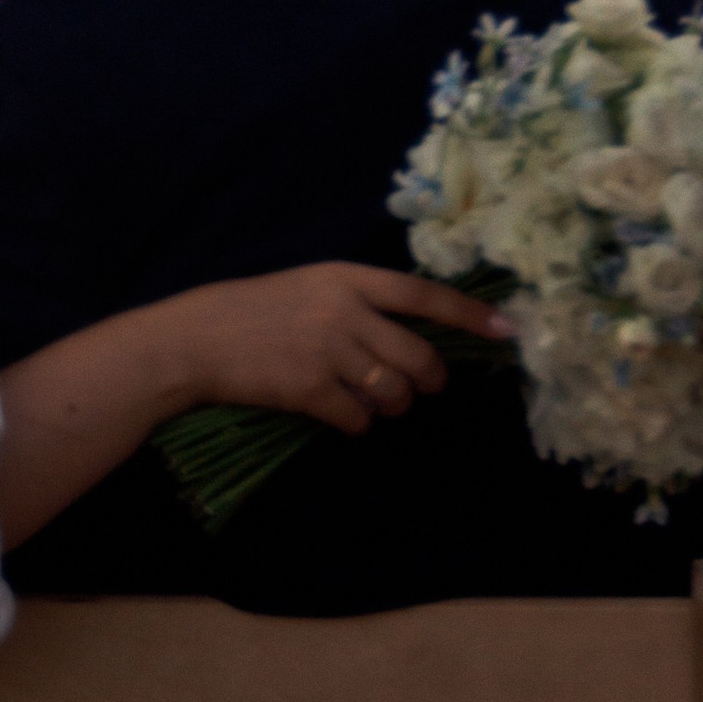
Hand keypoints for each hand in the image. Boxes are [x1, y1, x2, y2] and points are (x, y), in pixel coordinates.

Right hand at [171, 263, 511, 435]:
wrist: (196, 339)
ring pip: (395, 392)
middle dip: (430, 380)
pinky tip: (339, 414)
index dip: (469, 314)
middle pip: (419, 356)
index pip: (424, 295)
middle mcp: (343, 311)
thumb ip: (358, 302)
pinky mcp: (309, 389)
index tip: (506, 330)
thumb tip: (413, 335)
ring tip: (373, 401)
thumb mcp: (309, 286)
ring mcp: (327, 351)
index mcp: (347, 277)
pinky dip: (357, 423)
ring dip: (393, 406)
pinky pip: (359, 418)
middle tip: (423, 387)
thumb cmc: (253, 311)